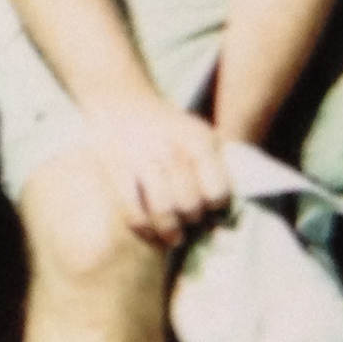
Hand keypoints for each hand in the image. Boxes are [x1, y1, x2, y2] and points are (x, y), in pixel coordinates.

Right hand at [80, 97, 234, 246]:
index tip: (211, 209)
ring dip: (170, 231)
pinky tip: (150, 234)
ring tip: (173, 238)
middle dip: (192, 220)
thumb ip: (216, 169)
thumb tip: (225, 218)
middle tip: (189, 222)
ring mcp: (142, 161)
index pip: (217, 191)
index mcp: (198, 141)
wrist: (121, 103)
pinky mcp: (117, 170)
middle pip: (190, 204)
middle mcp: (171, 150)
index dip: (216, 207)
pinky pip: (133, 211)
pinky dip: (144, 229)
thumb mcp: (199, 134)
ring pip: (163, 211)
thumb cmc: (167, 126)